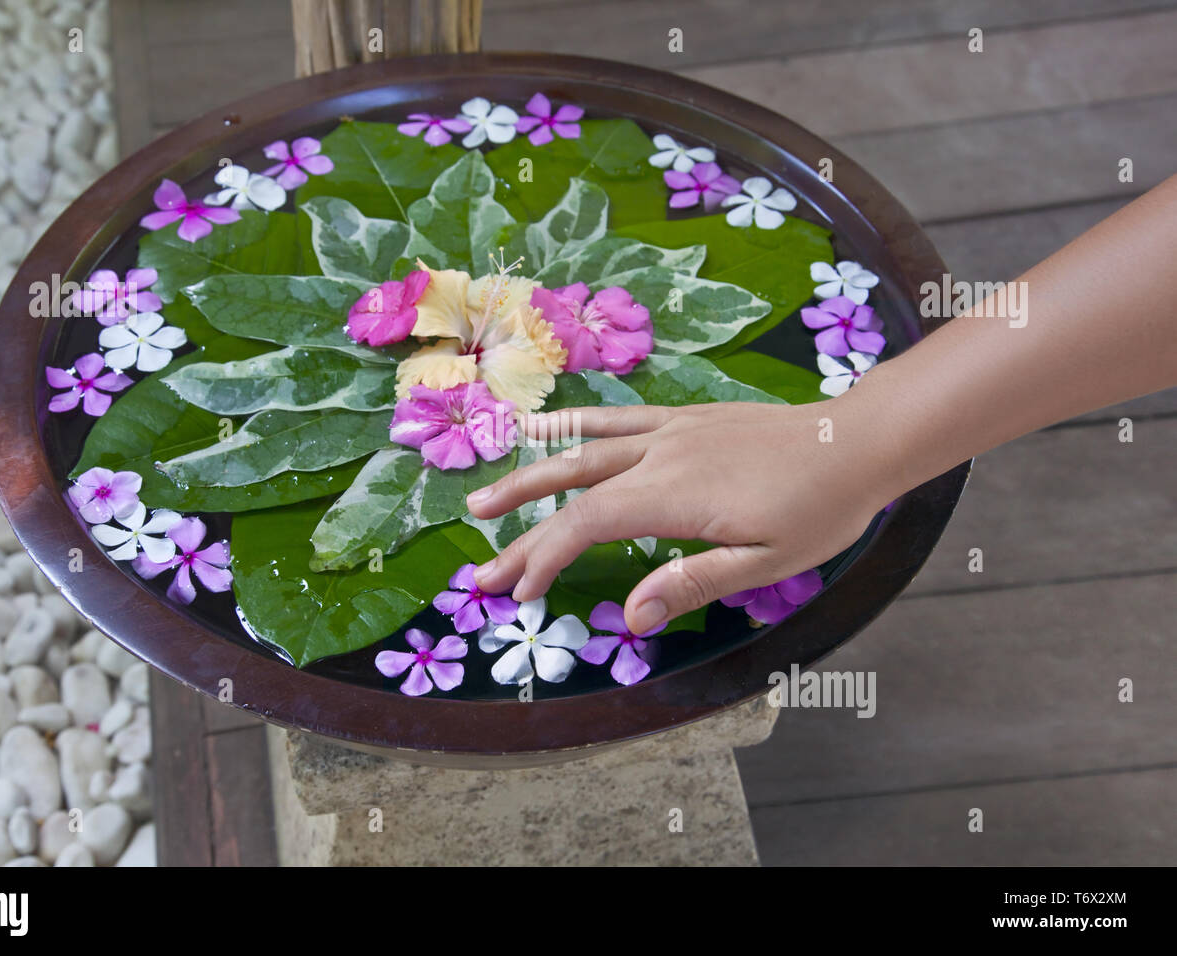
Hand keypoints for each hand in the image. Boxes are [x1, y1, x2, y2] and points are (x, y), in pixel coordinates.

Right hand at [466, 398, 893, 634]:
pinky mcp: (681, 419)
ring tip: (481, 501)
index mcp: (674, 494)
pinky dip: (570, 426)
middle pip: (571, 490)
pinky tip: (539, 427)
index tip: (517, 591)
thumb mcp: (767, 562)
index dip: (544, 556)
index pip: (587, 524)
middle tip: (480, 569)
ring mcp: (668, 431)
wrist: (855, 440)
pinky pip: (613, 421)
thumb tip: (632, 616)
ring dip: (527, 475)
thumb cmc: (819, 509)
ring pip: (581, 450)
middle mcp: (659, 456)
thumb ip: (694, 583)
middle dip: (520, 530)